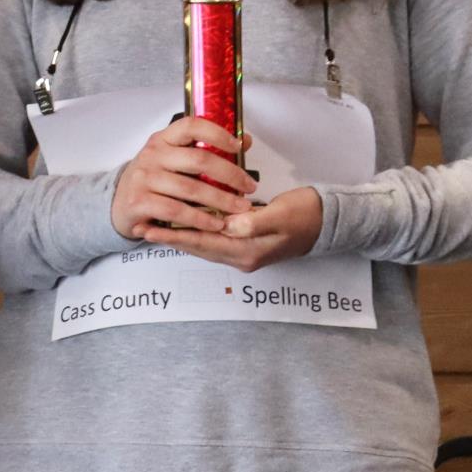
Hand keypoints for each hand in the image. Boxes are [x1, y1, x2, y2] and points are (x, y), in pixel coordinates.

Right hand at [112, 116, 256, 241]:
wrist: (119, 203)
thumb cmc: (154, 179)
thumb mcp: (175, 159)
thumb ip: (207, 150)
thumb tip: (245, 140)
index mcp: (163, 140)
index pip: (191, 126)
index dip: (217, 133)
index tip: (238, 147)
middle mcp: (152, 155)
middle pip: (199, 160)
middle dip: (230, 175)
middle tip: (249, 187)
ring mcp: (144, 178)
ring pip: (191, 189)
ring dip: (221, 200)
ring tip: (240, 209)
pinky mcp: (140, 202)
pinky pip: (177, 210)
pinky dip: (201, 218)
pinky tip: (216, 223)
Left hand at [153, 185, 323, 272]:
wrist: (329, 222)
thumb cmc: (306, 214)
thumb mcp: (281, 214)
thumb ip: (253, 222)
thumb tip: (227, 225)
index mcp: (248, 250)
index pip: (202, 244)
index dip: (174, 236)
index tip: (149, 228)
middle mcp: (243, 256)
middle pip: (198, 247)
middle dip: (169, 238)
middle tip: (142, 228)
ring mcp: (244, 253)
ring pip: (203, 245)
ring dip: (180, 236)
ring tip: (155, 227)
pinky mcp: (247, 245)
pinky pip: (213, 241)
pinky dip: (196, 233)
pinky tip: (184, 223)